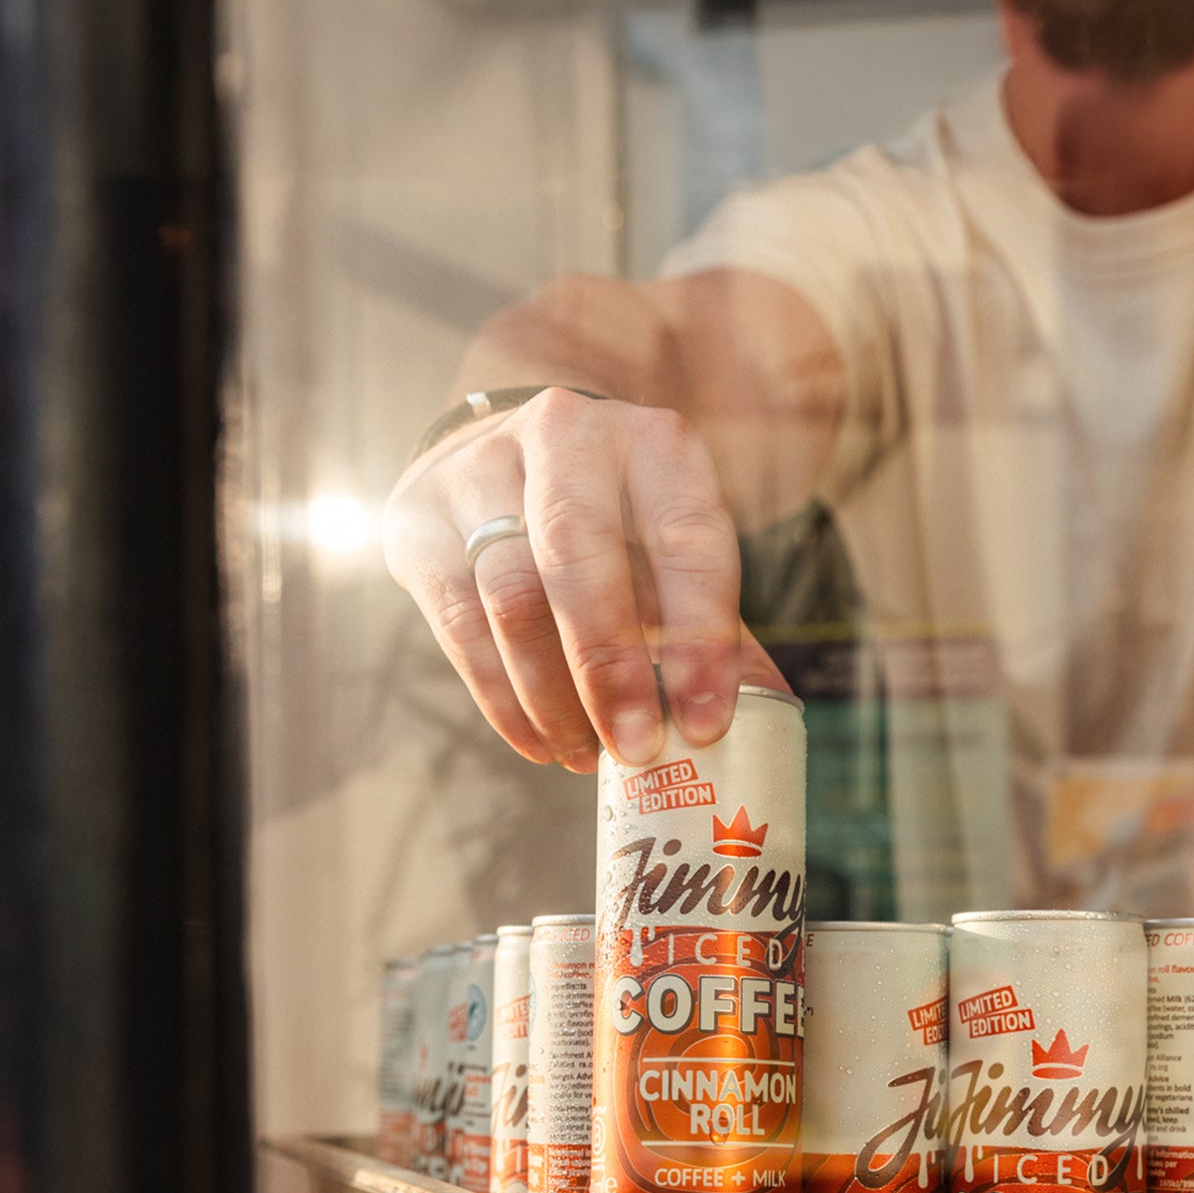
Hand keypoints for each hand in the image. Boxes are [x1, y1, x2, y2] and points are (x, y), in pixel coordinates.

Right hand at [382, 388, 787, 772]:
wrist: (499, 457)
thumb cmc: (612, 522)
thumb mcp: (670, 549)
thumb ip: (712, 623)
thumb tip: (770, 712)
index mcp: (653, 442)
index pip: (688, 537)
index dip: (700, 637)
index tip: (704, 723)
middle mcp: (564, 436)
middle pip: (579, 554)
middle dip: (609, 666)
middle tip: (635, 749)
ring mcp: (480, 470)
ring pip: (513, 596)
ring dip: (553, 696)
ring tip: (585, 756)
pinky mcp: (422, 522)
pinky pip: (461, 625)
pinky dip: (502, 699)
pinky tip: (537, 743)